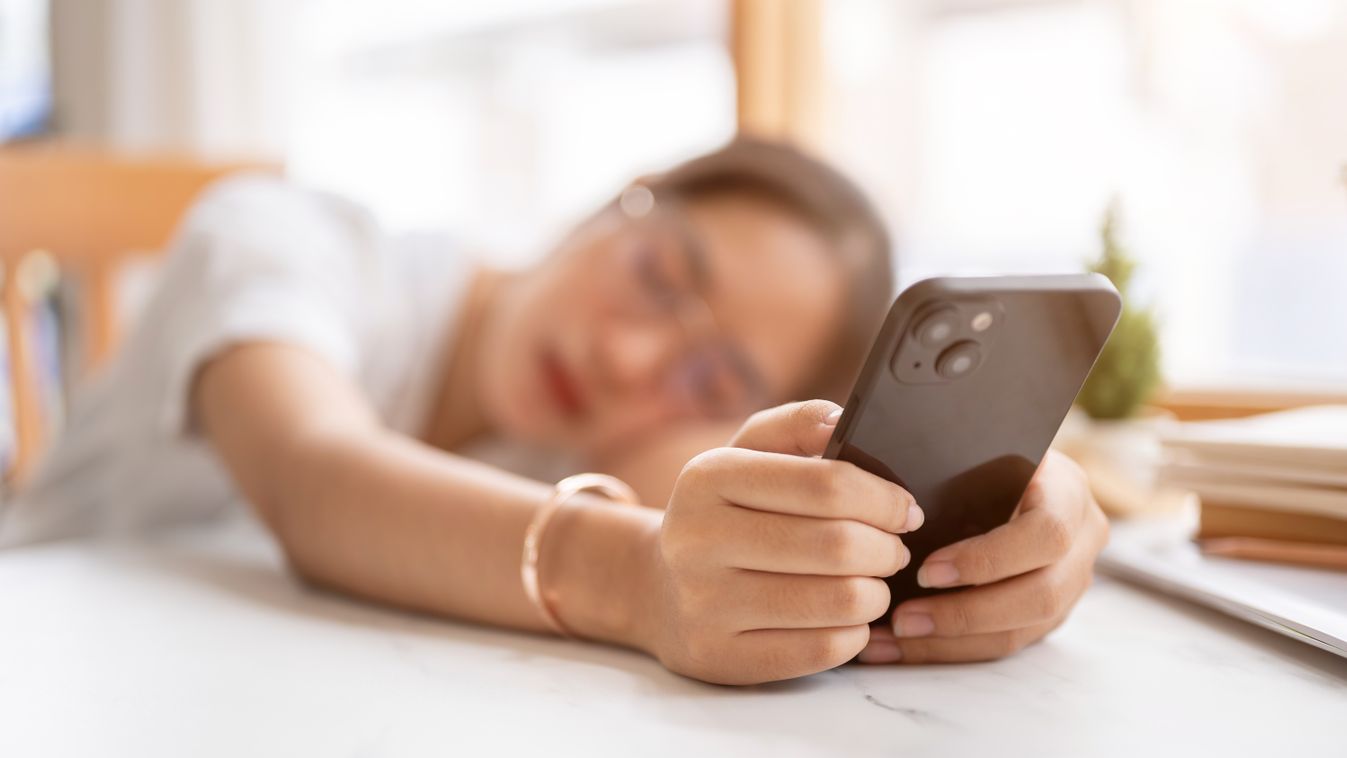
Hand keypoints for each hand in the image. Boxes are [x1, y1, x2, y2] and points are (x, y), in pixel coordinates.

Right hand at [635, 400, 923, 684]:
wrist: (658, 590)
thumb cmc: (725, 513)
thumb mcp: (747, 454)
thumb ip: (797, 424)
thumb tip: (843, 421)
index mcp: (707, 477)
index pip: (826, 484)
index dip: (883, 499)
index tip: (904, 509)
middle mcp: (697, 539)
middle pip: (838, 545)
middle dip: (887, 549)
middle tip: (893, 550)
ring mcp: (704, 604)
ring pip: (838, 601)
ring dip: (876, 593)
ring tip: (871, 584)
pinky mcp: (720, 656)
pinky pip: (822, 650)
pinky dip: (853, 634)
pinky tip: (844, 618)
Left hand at [858, 449, 1107, 663]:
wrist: (1001, 467)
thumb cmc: (975, 451)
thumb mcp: (971, 442)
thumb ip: (945, 455)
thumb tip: (875, 467)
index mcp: (1067, 489)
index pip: (1045, 533)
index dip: (989, 559)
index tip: (927, 570)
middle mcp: (1081, 539)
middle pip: (1040, 595)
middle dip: (965, 614)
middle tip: (902, 619)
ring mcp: (1071, 581)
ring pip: (1021, 630)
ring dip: (951, 642)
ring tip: (892, 639)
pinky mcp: (1047, 613)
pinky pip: (1003, 642)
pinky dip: (950, 649)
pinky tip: (902, 647)